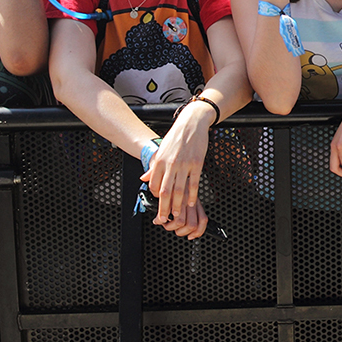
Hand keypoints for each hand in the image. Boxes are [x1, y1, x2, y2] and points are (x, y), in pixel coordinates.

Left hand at [140, 100, 214, 234]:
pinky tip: (191, 202)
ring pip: (179, 190)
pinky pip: (193, 183)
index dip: (155, 197)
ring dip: (178, 206)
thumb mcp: (161, 149)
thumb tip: (144, 179)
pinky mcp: (197, 164)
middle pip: (165, 191)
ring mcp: (184, 164)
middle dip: (164, 208)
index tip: (158, 204)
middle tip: (163, 219)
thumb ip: (153, 166)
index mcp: (160, 161)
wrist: (191, 122)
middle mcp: (170, 164)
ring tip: (177, 215)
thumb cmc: (176, 136)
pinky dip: (192, 195)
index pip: (154, 184)